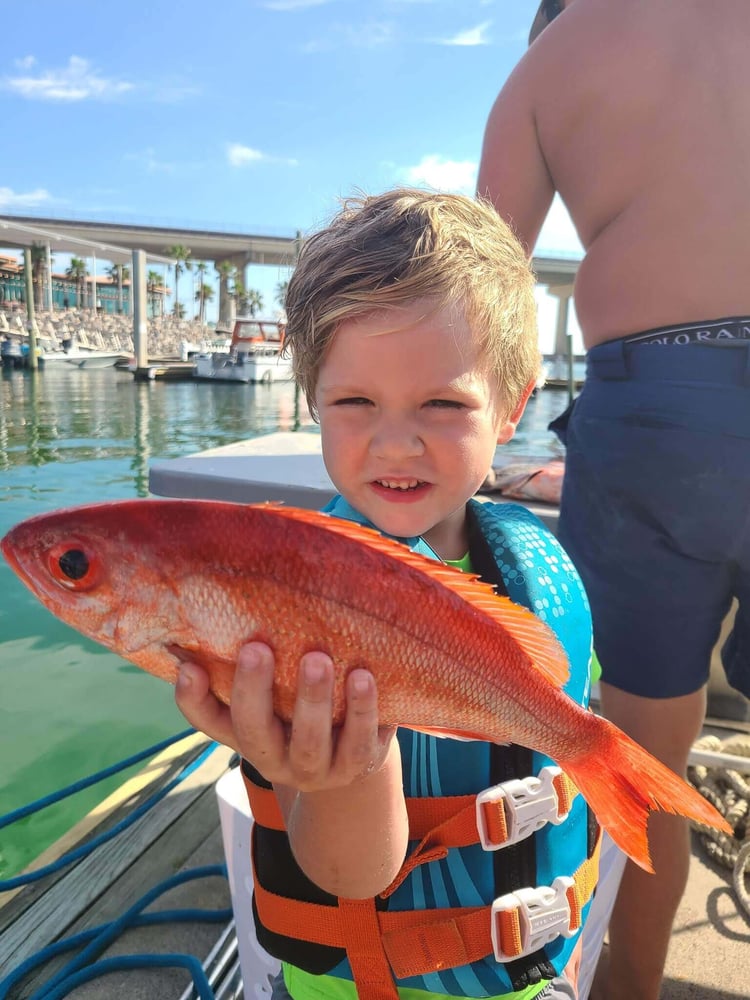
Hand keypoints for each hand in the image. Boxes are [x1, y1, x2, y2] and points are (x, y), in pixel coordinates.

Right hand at [175, 642, 395, 792]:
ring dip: (313, 699)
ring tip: (318, 658)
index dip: (192, 698)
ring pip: (309, 741)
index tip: (187, 666)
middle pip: (254, 731)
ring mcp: (316, 768)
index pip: (209, 720)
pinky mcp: (357, 765)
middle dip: (254, 690)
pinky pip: (360, 742)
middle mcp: (273, 757)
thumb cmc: (302, 711)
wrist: (354, 761)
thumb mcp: (275, 696)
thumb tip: (225, 611)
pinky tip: (363, 677)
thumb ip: (253, 666)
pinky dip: (362, 709)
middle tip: (257, 648)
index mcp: (245, 734)